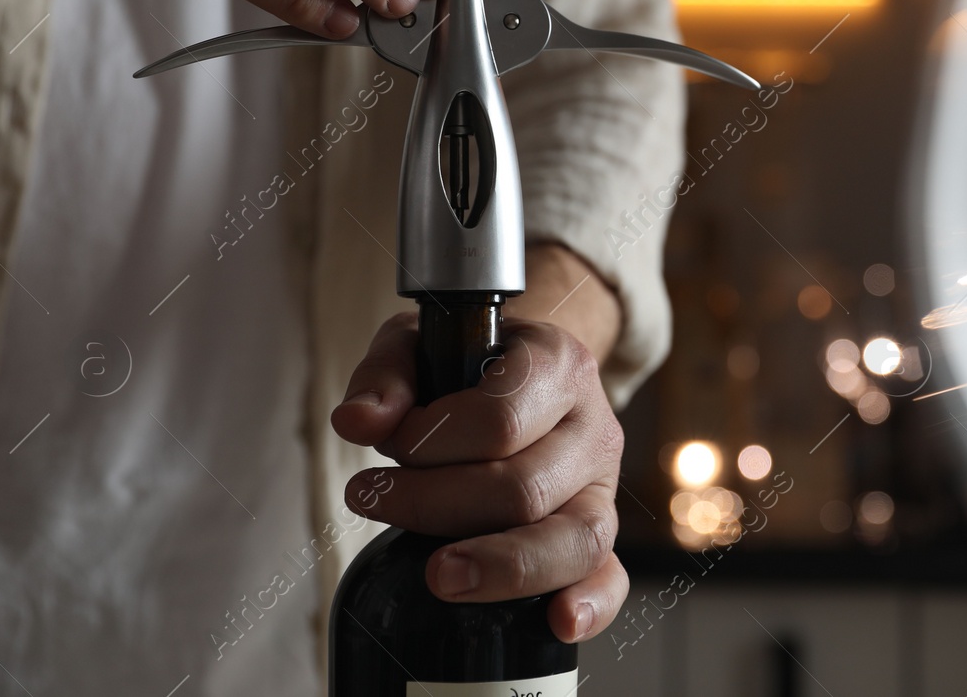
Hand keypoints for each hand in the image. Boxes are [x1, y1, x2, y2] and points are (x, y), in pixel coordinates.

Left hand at [331, 312, 627, 643]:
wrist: (523, 368)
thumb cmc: (468, 360)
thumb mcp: (421, 344)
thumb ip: (385, 375)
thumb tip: (357, 422)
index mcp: (557, 364)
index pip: (500, 420)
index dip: (431, 442)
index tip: (391, 443)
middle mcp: (591, 426)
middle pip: (524, 488)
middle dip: (435, 505)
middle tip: (376, 498)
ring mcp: (601, 484)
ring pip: (574, 539)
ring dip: (499, 565)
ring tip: (438, 575)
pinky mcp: (599, 530)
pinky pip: (609, 575)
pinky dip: (590, 603)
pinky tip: (558, 622)